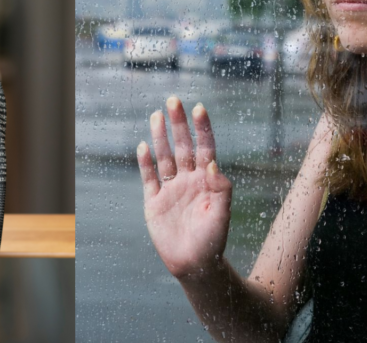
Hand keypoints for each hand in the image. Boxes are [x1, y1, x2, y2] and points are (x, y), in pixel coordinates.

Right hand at [136, 95, 232, 280]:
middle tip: (173, 100)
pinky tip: (143, 145)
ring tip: (157, 115)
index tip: (199, 108)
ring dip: (161, 137)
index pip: (205, 148)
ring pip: (164, 157)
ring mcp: (170, 189)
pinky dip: (145, 162)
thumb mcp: (222, 215)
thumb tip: (212, 163)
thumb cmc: (213, 241)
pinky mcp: (154, 202)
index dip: (202, 129)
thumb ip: (220, 189)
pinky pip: (149, 178)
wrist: (194, 265)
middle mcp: (188, 180)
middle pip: (182, 146)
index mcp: (206, 181)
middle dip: (178, 124)